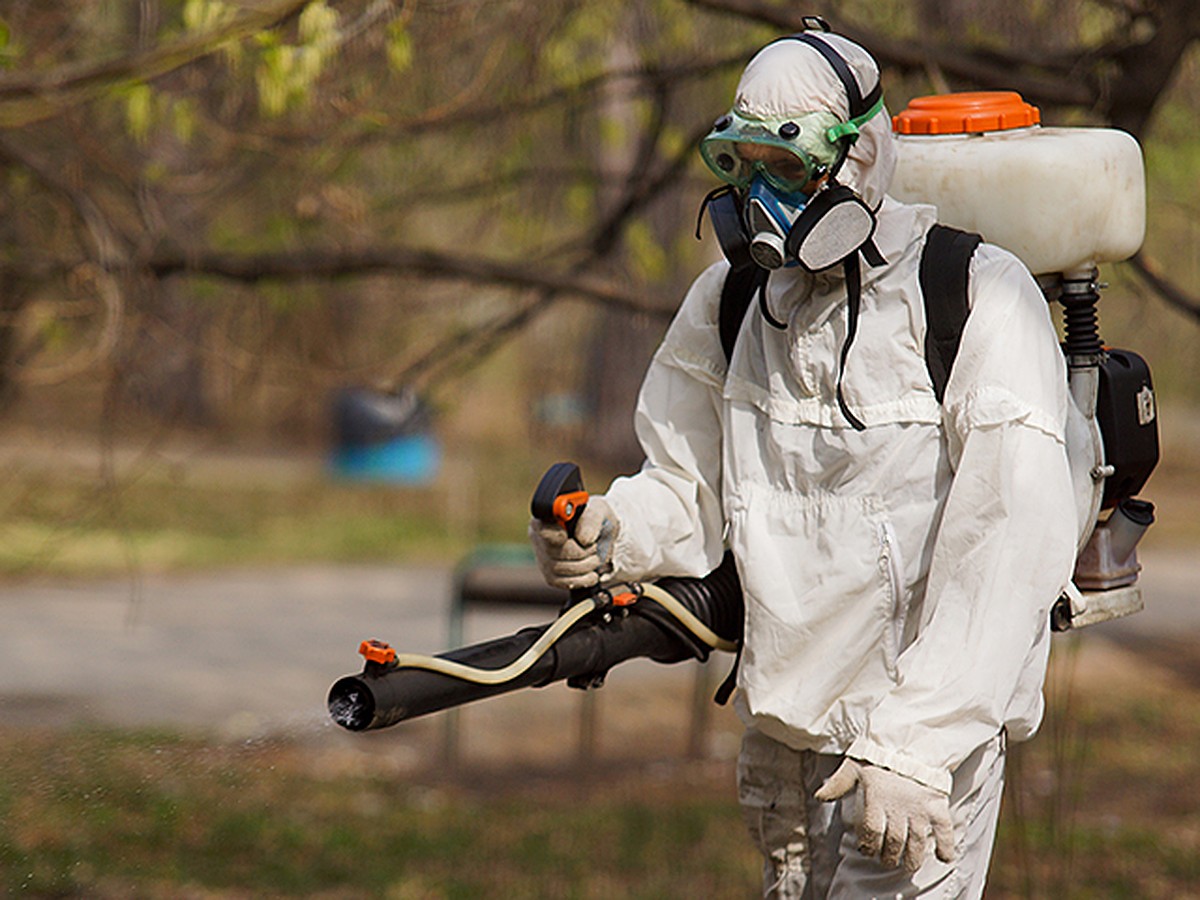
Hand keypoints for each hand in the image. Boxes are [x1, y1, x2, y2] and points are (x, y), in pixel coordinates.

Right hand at [528, 496, 619, 590]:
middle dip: (580, 553)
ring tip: (595, 558)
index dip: (553, 535)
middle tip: (594, 547)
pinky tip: (591, 572)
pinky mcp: (550, 576)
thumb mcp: (599, 511)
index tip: (565, 537)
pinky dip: (582, 579)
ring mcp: (542, 558)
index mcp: (547, 517)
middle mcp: (538, 537)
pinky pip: (562, 582)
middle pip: (552, 552)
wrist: (602, 538)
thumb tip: (582, 539)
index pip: (541, 528)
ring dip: (584, 566)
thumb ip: (591, 520)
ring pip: (558, 569)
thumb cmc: (596, 521)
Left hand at [815, 758, 955, 871]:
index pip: (871, 832)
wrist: (910, 741)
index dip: (869, 846)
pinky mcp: (937, 805)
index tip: (867, 851)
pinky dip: (946, 846)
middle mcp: (898, 806)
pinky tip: (944, 858)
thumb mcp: (854, 765)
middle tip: (887, 861)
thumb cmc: (878, 755)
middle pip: (893, 842)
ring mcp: (919, 808)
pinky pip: (945, 830)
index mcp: (877, 798)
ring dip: (913, 859)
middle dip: (889, 856)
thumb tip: (818, 796)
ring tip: (908, 866)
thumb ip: (838, 783)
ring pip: (917, 842)